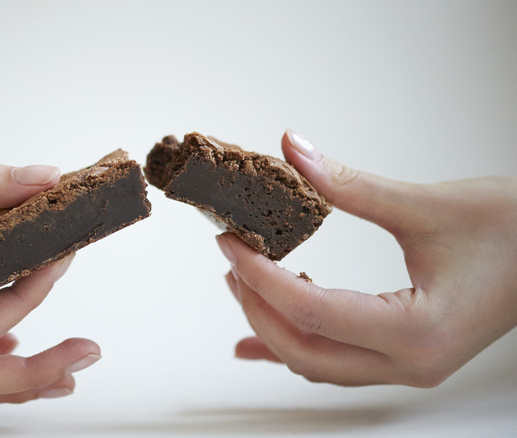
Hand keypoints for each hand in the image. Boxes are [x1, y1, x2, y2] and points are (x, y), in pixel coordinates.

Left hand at [216, 129, 516, 386]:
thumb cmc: (515, 232)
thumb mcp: (427, 205)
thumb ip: (350, 184)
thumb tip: (292, 151)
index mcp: (418, 331)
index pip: (311, 310)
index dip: (260, 276)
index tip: (230, 242)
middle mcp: (411, 363)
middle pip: (304, 351)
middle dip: (256, 307)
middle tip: (231, 261)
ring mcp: (409, 367)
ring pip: (317, 363)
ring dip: (273, 327)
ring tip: (244, 281)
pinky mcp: (407, 356)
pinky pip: (335, 363)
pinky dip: (295, 344)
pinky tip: (262, 335)